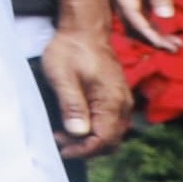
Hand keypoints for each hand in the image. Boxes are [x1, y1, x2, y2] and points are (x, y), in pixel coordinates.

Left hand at [42, 17, 132, 157]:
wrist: (84, 31)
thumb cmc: (70, 51)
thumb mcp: (63, 77)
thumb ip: (71, 105)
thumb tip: (78, 133)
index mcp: (112, 101)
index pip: (104, 139)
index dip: (83, 150)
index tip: (61, 150)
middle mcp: (123, 104)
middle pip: (111, 141)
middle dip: (86, 148)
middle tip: (59, 142)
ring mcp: (122, 101)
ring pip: (112, 134)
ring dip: (89, 140)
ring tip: (63, 135)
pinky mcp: (116, 98)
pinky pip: (111, 123)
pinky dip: (95, 130)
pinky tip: (74, 125)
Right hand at [115, 0, 182, 49]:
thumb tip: (165, 17)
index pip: (132, 14)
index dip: (146, 31)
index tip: (162, 43)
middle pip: (132, 25)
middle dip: (153, 39)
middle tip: (175, 48)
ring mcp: (125, 2)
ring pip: (137, 26)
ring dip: (155, 37)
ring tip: (176, 46)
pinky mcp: (133, 4)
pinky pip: (141, 21)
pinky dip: (155, 30)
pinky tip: (169, 38)